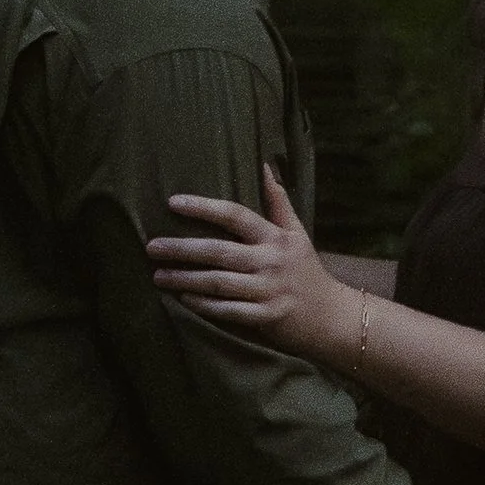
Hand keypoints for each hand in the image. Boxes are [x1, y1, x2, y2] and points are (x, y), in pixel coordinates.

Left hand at [148, 167, 349, 364]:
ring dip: (185, 279)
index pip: (235, 215)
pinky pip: (228, 310)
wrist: (332, 316)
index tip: (173, 203)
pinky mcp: (266, 317)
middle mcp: (271, 261)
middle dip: (182, 248)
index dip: (203, 207)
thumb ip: (279, 202)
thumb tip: (265, 167)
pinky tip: (183, 299)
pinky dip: (204, 305)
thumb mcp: (297, 233)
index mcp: (275, 238)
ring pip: (219, 282)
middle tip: (152, 246)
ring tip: (158, 275)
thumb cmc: (307, 271)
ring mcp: (268, 290)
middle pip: (219, 251)